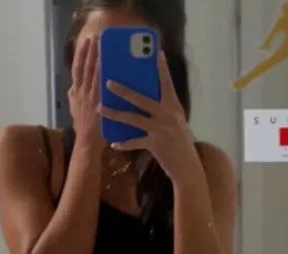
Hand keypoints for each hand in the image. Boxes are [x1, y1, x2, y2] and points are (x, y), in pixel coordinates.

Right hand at [68, 36, 103, 152]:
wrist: (87, 143)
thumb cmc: (83, 128)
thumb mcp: (74, 111)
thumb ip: (73, 98)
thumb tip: (71, 87)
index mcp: (75, 93)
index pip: (76, 70)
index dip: (79, 55)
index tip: (84, 43)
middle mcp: (80, 93)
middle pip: (83, 68)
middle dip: (88, 52)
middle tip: (94, 37)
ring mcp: (89, 98)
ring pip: (91, 74)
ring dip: (95, 58)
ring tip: (101, 45)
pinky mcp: (97, 104)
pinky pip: (99, 87)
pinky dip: (101, 75)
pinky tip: (105, 65)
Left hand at [100, 51, 194, 179]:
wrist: (187, 166)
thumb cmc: (180, 142)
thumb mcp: (176, 121)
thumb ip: (165, 109)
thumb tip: (148, 97)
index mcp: (173, 106)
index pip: (167, 83)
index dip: (162, 69)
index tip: (156, 53)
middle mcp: (167, 115)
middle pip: (141, 99)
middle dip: (123, 90)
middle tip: (108, 82)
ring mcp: (160, 129)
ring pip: (133, 119)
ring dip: (115, 113)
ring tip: (101, 108)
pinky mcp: (154, 144)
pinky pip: (134, 142)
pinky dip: (123, 143)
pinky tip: (113, 143)